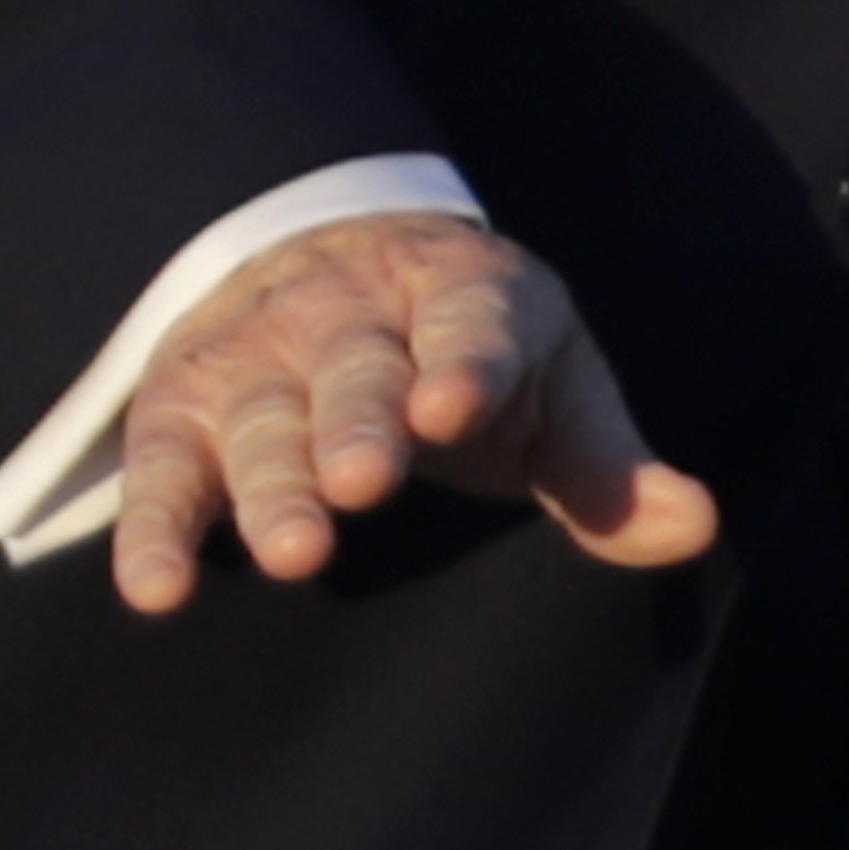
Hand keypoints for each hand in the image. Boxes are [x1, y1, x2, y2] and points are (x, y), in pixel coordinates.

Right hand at [108, 211, 720, 618]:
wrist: (333, 259)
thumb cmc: (471, 355)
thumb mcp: (552, 389)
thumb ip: (607, 465)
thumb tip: (694, 524)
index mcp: (464, 295)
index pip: (470, 324)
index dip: (464, 362)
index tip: (453, 404)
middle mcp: (352, 316)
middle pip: (355, 371)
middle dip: (357, 425)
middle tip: (362, 483)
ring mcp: (261, 359)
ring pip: (261, 420)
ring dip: (271, 485)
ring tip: (295, 550)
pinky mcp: (182, 412)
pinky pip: (161, 470)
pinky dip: (154, 527)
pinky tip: (159, 590)